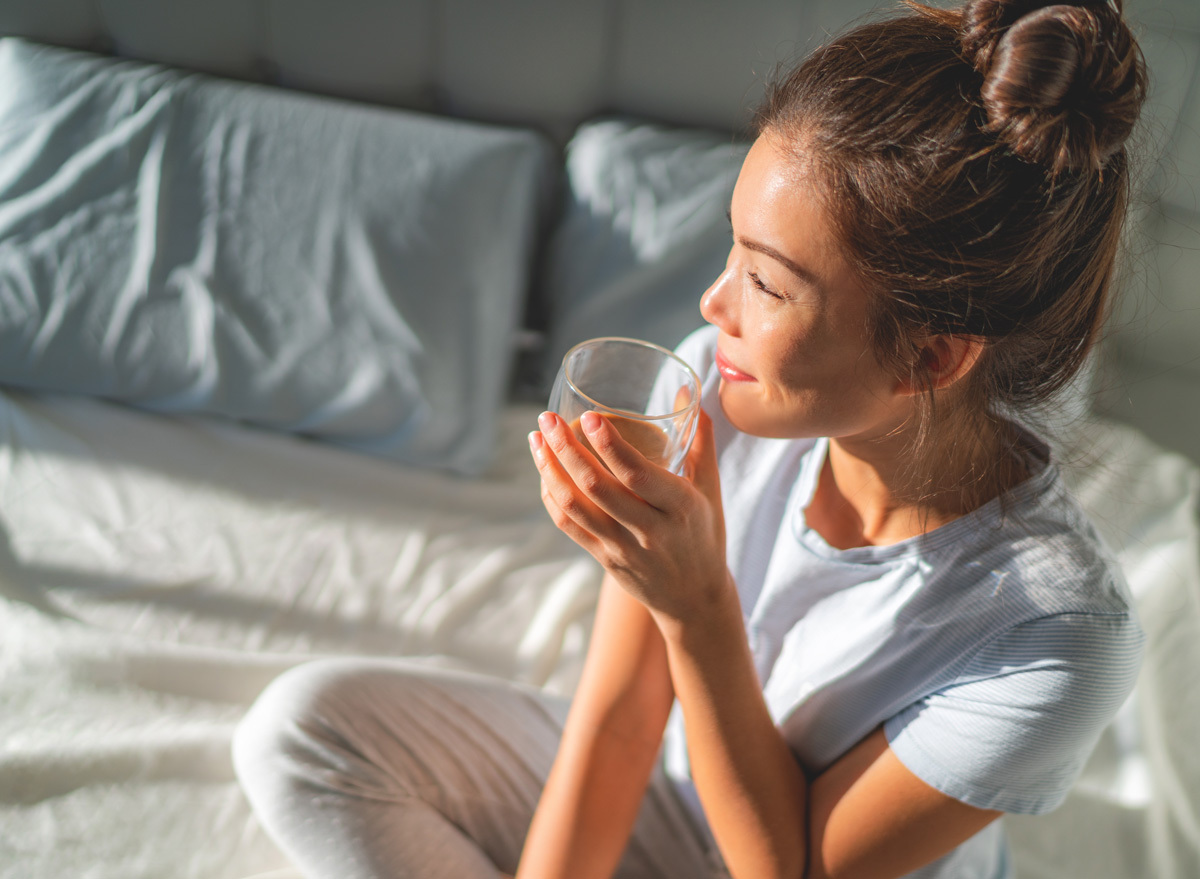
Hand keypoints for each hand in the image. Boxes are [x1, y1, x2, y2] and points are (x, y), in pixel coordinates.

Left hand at [529, 407, 727, 626]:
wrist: (695, 600)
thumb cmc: (705, 535)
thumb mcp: (711, 491)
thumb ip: (700, 441)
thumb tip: (691, 390)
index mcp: (681, 508)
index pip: (638, 474)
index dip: (610, 445)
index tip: (588, 416)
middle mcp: (651, 530)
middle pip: (597, 487)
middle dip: (566, 449)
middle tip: (547, 418)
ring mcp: (623, 548)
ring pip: (575, 507)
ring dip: (549, 470)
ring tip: (536, 439)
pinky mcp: (604, 559)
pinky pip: (569, 526)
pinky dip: (551, 496)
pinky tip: (543, 471)